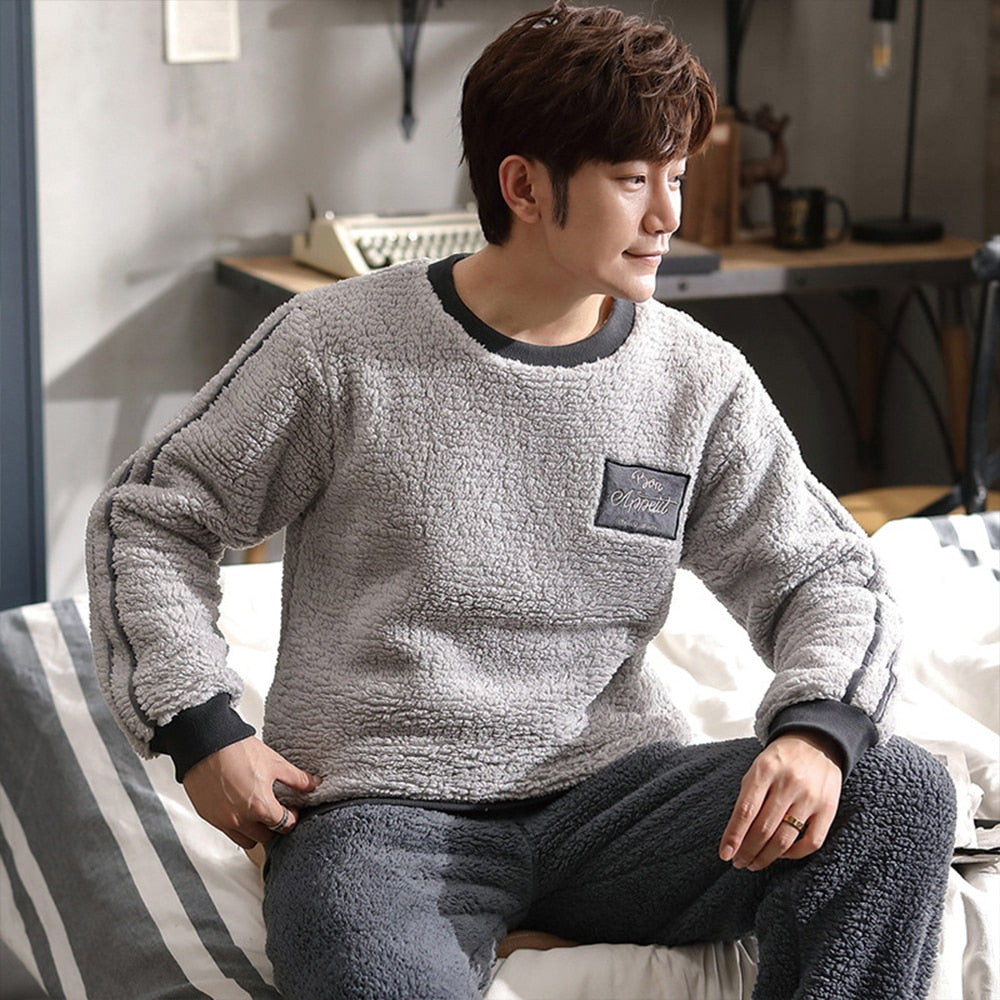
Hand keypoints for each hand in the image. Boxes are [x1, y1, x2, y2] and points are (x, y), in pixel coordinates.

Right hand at [182, 736, 317, 848]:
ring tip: (257, 812)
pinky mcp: (208, 817)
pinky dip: (236, 825)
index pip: (284, 825)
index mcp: (260, 806)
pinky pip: (227, 831)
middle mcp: (240, 819)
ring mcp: (222, 820)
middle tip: (276, 811)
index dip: (292, 817)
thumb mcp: (275, 762)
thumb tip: (313, 784)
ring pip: (245, 840)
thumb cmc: (237, 751)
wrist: (205, 743)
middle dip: (274, 826)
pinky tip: (240, 807)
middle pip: (265, 837)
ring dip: (254, 831)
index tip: (291, 809)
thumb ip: (296, 778)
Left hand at [719, 730, 842, 871]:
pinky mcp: (828, 809)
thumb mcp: (757, 769)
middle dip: (747, 851)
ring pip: (785, 839)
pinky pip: (811, 842)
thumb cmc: (780, 760)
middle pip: (764, 828)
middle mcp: (788, 783)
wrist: (816, 743)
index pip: (746, 810)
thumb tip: (735, 835)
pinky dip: (794, 854)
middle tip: (738, 863)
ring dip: (766, 857)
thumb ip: (747, 798)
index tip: (725, 854)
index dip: (734, 836)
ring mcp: (810, 797)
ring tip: (753, 864)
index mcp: (765, 770)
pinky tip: (781, 855)